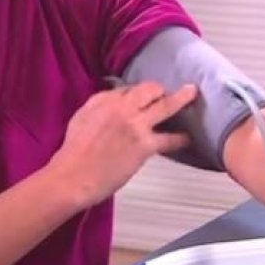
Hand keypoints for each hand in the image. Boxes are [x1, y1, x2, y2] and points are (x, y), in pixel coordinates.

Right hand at [47, 81, 197, 207]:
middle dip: (161, 89)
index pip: (128, 88)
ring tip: (192, 93)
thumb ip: (100, 106)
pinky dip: (180, 138)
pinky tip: (188, 138)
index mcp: (104, 99)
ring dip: (182, 98)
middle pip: (150, 89)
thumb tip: (115, 103)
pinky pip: (169, 138)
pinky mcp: (144, 145)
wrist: (73, 175)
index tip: (143, 97)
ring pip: (165, 105)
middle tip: (169, 91)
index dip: (137, 93)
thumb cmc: (73, 152)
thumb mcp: (82, 117)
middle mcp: (122, 107)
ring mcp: (136, 125)